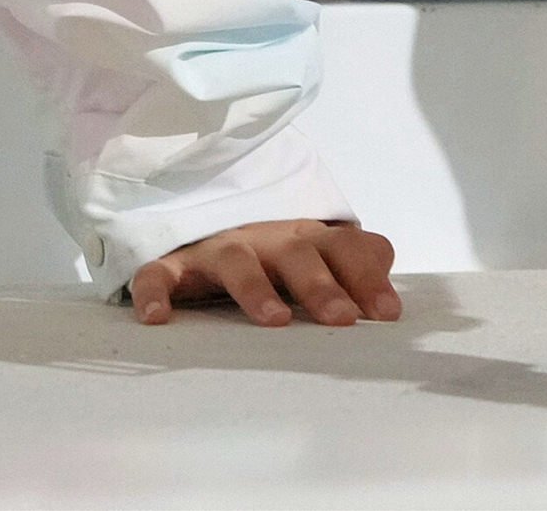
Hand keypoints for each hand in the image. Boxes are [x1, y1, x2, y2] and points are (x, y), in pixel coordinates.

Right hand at [127, 217, 401, 327]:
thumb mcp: (320, 256)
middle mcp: (267, 238)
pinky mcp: (176, 264)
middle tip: (342, 319)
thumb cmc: (277, 255)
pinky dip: (155, 292)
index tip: (387, 314)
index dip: (367, 278)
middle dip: (322, 285)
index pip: (345, 249)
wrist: (208, 225)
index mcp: (308, 238)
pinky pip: (159, 273)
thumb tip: (390, 294)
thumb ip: (359, 265)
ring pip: (236, 260)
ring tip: (274, 320)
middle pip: (298, 254)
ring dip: (255, 288)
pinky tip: (158, 318)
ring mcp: (219, 248)